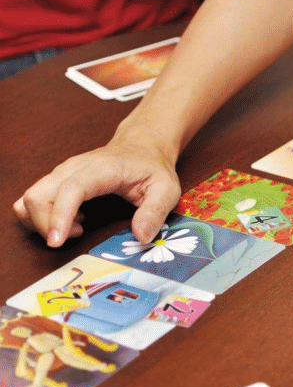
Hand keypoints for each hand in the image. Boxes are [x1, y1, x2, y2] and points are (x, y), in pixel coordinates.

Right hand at [14, 131, 180, 246]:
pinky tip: (72, 221)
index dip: (59, 216)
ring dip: (42, 220)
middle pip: (38, 195)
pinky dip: (43, 215)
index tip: (57, 240)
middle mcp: (74, 168)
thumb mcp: (166, 190)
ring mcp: (64, 173)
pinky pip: (37, 198)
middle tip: (72, 238)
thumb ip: (155, 212)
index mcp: (101, 169)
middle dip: (45, 224)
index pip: (70, 190)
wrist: (142, 146)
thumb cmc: (152, 167)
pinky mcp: (60, 180)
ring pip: (32, 197)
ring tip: (76, 229)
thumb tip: (141, 236)